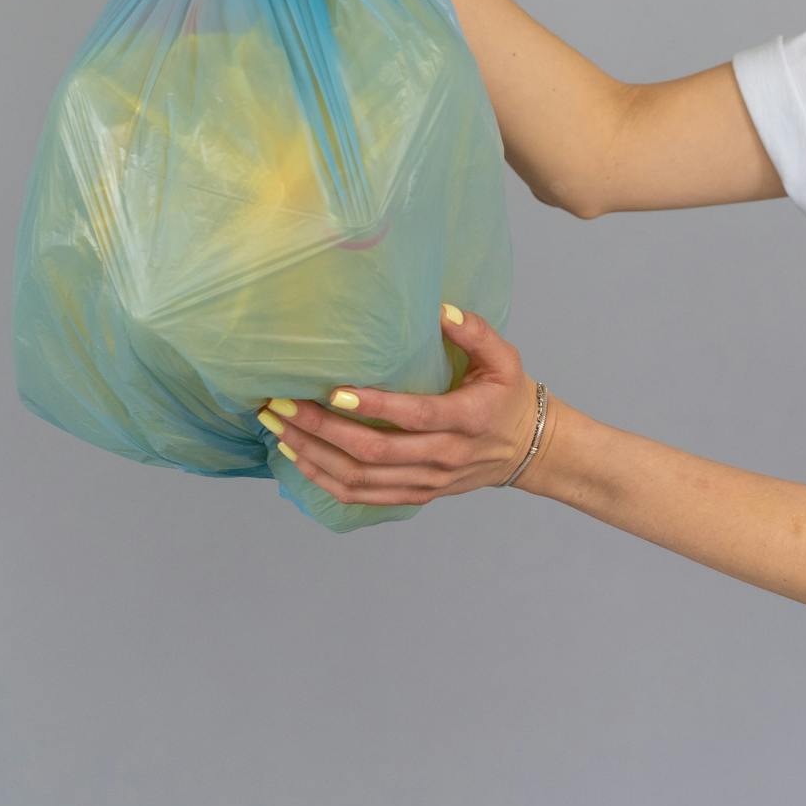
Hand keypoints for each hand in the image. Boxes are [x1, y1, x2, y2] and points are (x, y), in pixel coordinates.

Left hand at [256, 304, 562, 504]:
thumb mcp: (506, 358)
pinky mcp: (415, 494)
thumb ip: (475, 331)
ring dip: (315, 456)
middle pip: (375, 452)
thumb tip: (440, 309)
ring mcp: (427, 481)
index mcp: (466, 419)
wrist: (527, 449)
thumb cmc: (508, 397)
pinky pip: (362, 496)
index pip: (414, 416)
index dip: (373, 407)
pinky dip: (326, 480)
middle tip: (283, 406)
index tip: (333, 390)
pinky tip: (298, 458)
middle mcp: (444, 455)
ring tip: (278, 429)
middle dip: (322, 430)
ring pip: (362, 478)